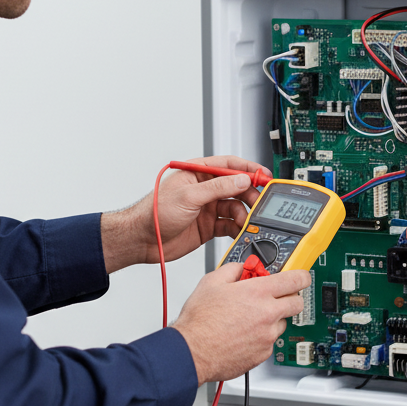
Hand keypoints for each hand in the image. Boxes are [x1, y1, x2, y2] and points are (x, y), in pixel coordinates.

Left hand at [101, 155, 269, 272]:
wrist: (142, 240)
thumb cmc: (155, 212)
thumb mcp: (188, 196)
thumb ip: (217, 187)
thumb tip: (241, 179)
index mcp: (198, 173)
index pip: (229, 165)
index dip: (248, 169)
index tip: (264, 175)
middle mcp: (204, 189)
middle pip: (236, 187)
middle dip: (250, 194)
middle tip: (260, 203)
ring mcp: (207, 208)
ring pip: (235, 207)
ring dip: (244, 214)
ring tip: (247, 221)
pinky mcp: (209, 226)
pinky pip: (229, 224)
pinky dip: (237, 228)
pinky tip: (240, 231)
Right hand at [173, 264, 311, 383]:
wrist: (192, 352)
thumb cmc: (199, 321)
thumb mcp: (211, 281)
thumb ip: (233, 269)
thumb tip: (243, 268)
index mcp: (258, 293)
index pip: (296, 280)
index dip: (302, 276)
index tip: (302, 277)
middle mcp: (268, 314)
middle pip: (297, 303)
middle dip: (290, 297)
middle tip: (276, 296)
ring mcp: (267, 336)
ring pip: (282, 323)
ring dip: (273, 318)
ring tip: (250, 318)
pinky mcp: (263, 353)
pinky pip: (270, 341)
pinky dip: (261, 336)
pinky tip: (243, 334)